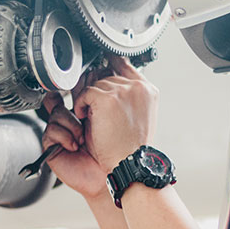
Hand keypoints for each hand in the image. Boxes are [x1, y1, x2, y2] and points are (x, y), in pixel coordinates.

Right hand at [41, 91, 107, 199]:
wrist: (111, 173)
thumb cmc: (116, 149)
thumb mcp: (113, 116)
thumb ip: (104, 96)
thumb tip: (101, 74)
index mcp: (87, 111)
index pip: (75, 90)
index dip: (80, 91)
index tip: (86, 93)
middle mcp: (72, 120)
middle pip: (62, 97)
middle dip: (76, 107)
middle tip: (86, 117)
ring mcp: (61, 131)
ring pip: (56, 112)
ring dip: (73, 126)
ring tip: (83, 138)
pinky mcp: (52, 144)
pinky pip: (51, 130)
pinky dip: (65, 137)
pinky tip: (75, 146)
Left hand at [73, 56, 158, 171]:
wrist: (129, 165)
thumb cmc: (131, 149)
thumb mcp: (137, 118)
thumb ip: (128, 99)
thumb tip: (109, 83)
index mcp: (148, 92)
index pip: (126, 64)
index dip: (111, 64)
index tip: (104, 63)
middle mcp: (138, 88)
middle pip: (107, 74)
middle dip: (96, 90)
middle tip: (94, 110)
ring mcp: (123, 91)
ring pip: (95, 83)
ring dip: (89, 100)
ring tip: (93, 119)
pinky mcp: (107, 98)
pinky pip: (85, 93)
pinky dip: (81, 105)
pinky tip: (86, 119)